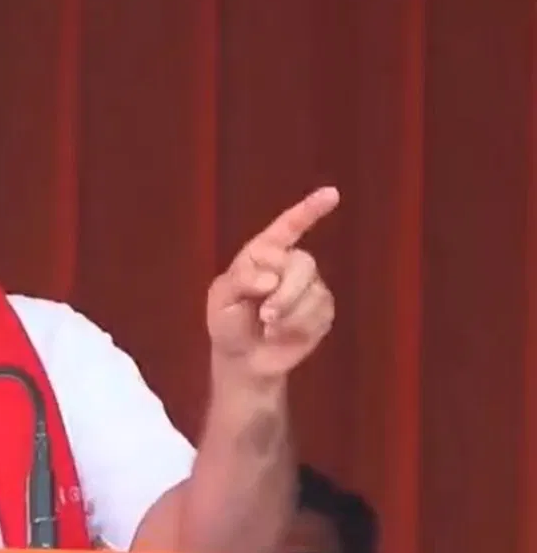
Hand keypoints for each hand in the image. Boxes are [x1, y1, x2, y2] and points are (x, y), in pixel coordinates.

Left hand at [206, 187, 339, 382]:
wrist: (243, 358)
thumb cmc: (227, 321)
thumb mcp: (221, 300)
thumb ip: (240, 282)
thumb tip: (270, 278)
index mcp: (262, 253)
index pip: (287, 227)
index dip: (309, 210)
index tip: (332, 194)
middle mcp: (289, 264)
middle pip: (303, 264)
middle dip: (286, 293)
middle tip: (266, 314)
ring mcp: (310, 286)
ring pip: (314, 292)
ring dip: (290, 314)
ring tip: (268, 327)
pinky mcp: (322, 311)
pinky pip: (321, 313)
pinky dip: (299, 327)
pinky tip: (281, 333)